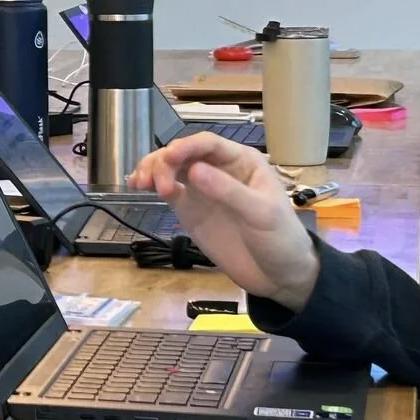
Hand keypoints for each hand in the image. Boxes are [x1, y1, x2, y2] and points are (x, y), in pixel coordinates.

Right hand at [129, 133, 320, 309]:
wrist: (279, 275)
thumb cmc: (280, 239)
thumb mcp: (261, 214)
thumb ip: (229, 191)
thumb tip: (194, 171)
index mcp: (242, 161)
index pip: (209, 144)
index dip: (187, 147)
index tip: (169, 158)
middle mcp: (219, 169)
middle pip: (184, 153)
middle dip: (165, 161)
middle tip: (155, 183)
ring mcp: (202, 189)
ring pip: (170, 168)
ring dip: (153, 169)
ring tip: (141, 184)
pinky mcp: (190, 209)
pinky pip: (167, 189)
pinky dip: (151, 185)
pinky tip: (138, 187)